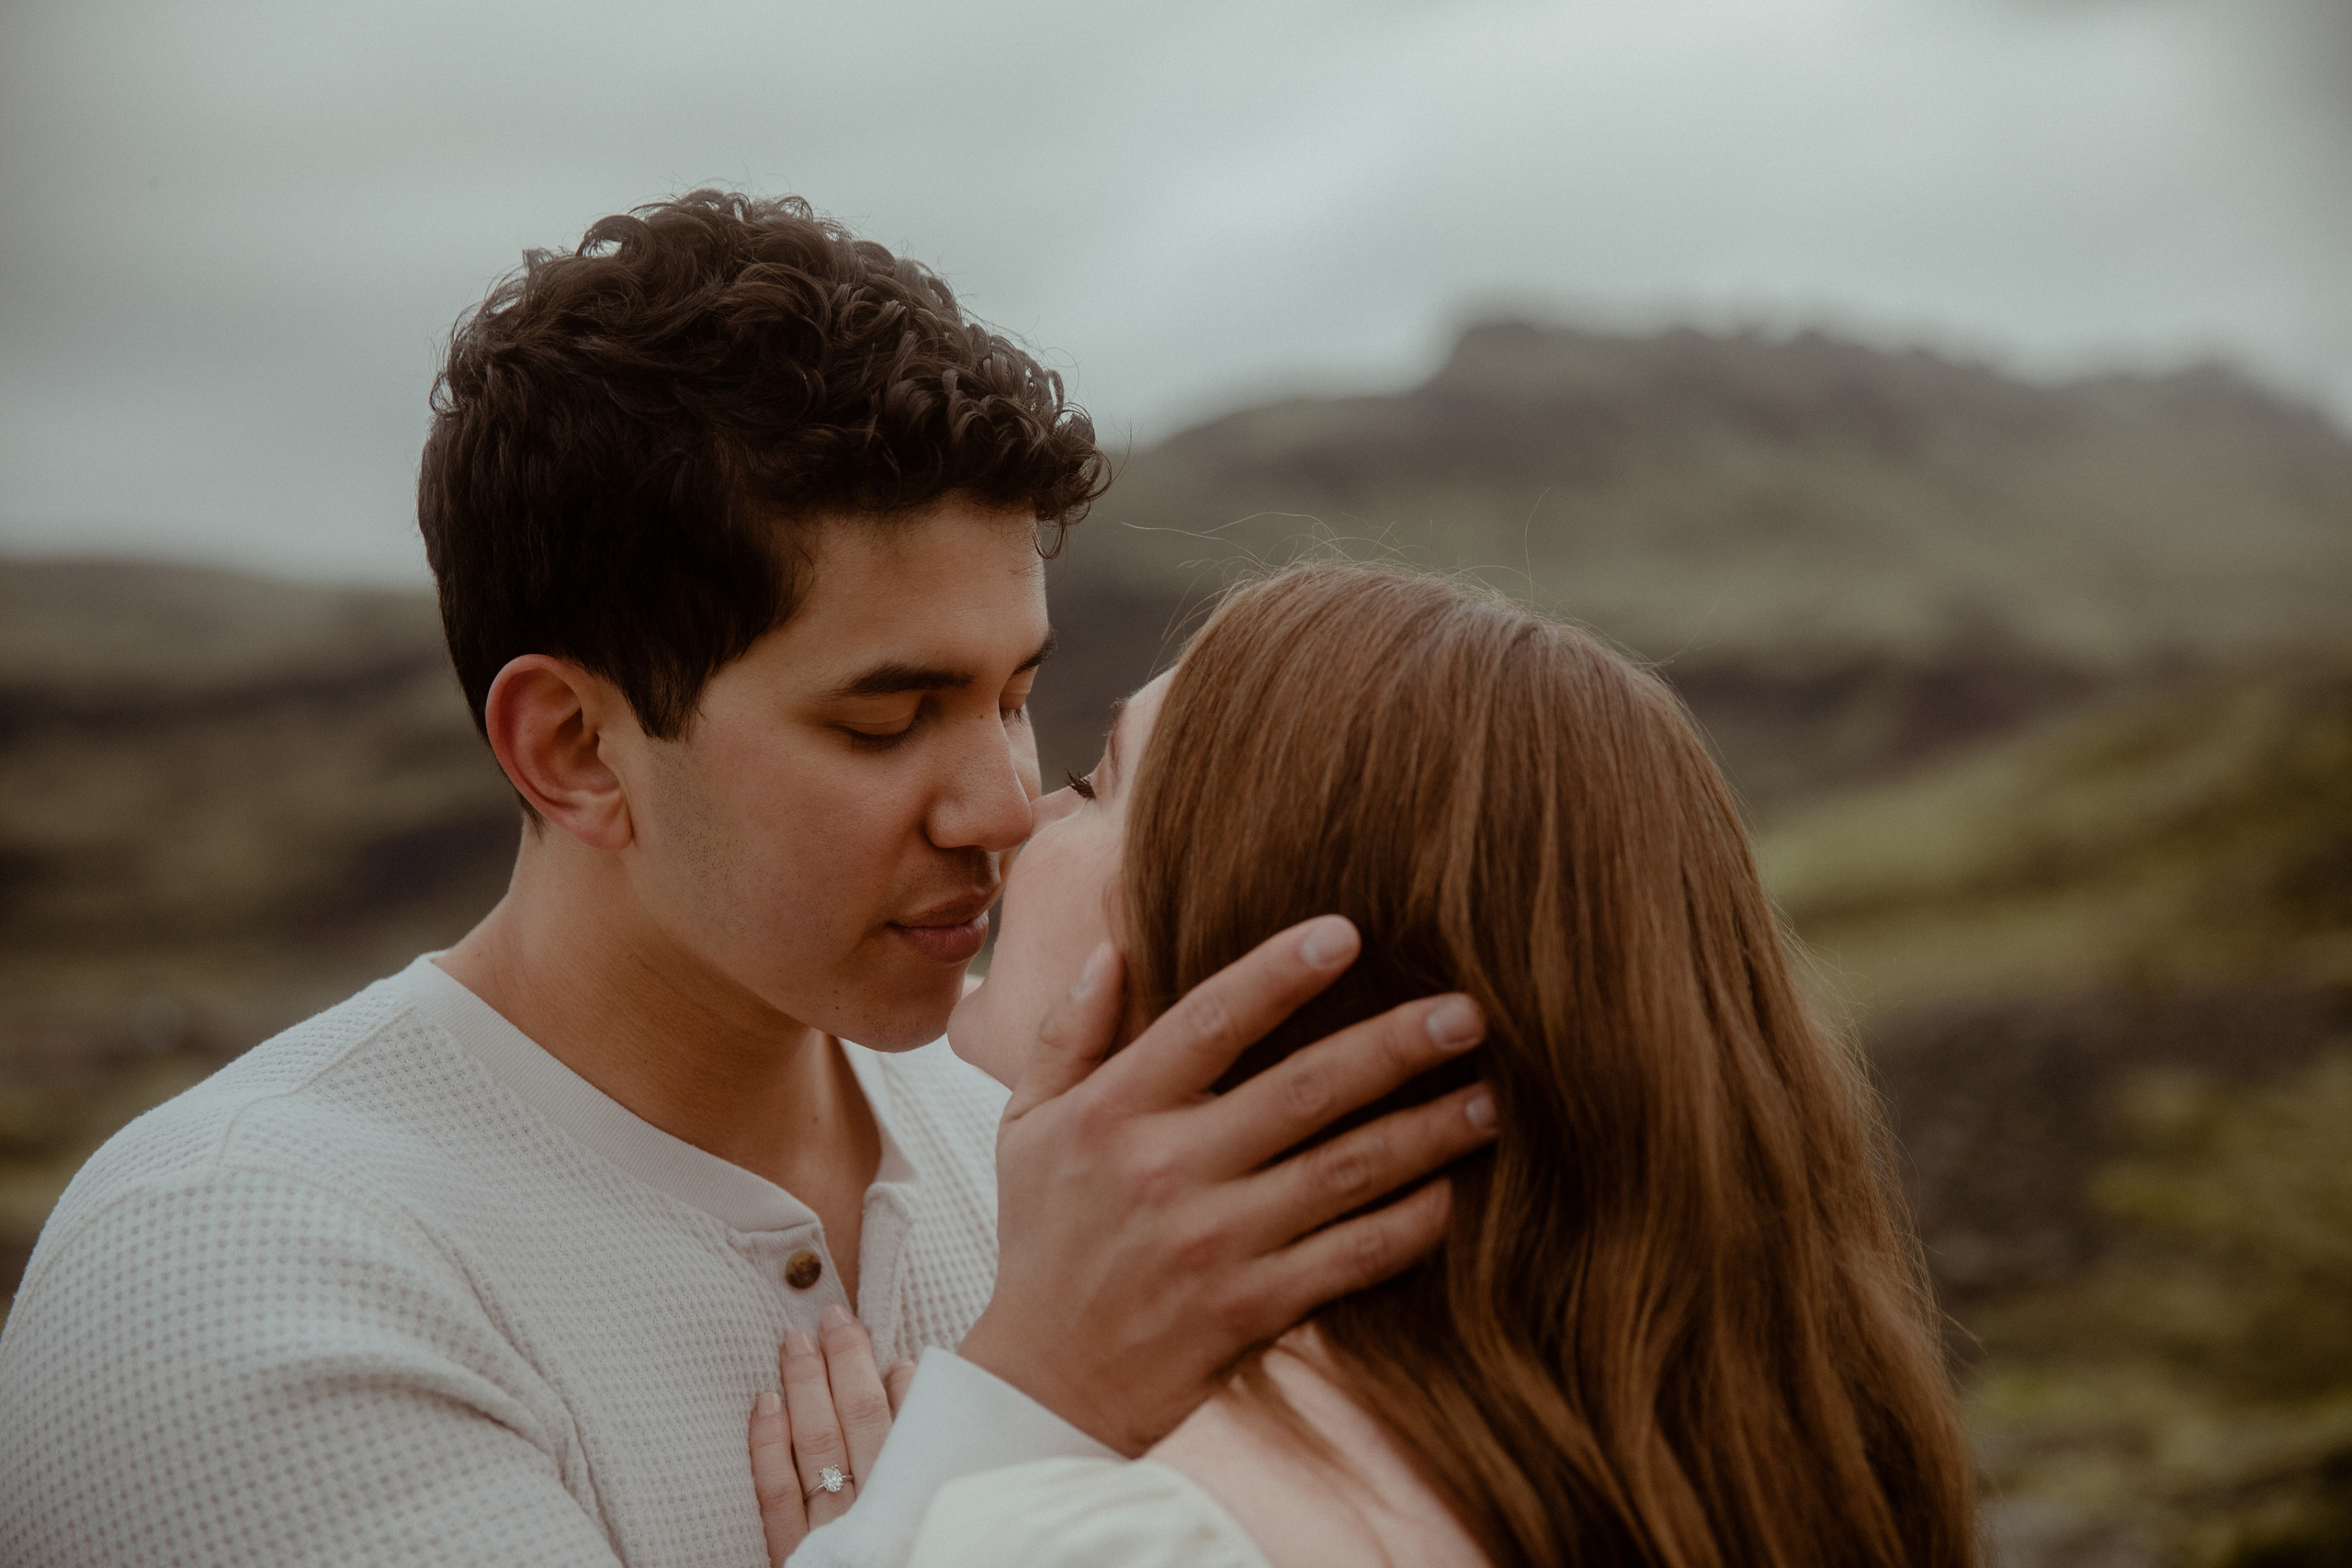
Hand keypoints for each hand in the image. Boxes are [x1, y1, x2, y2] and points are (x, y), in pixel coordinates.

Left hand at [749, 1304, 916, 1565]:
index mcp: (914, 1504)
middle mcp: (875, 1515)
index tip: (898, 1351)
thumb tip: (935, 1413)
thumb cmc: (915, 1558)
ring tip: (797, 1339)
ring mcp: (829, 1535)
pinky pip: (774, 1496)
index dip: (899, 1387)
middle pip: (860, 1423)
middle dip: (846, 1364)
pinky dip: (767, 1446)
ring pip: (817, 1447)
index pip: (907, 1432)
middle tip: (834, 1314)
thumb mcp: (944, 1525)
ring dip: (808, 1387)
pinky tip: (764, 1404)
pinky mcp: (791, 1559)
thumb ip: (939, 1478)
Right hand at [956, 915, 1495, 1455]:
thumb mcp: (1025, 1126)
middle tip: (1468, 1014)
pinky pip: (1351, 1258)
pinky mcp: (1251, 1309)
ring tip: (1488, 1100)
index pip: (1206, 1022)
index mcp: (1112, 1112)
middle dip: (1395, 1046)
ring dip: (1427, 1133)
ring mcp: (1215, 1244)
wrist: (1044, 1385)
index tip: (1346, 933)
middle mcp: (1166, 1170)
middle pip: (1302, 1091)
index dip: (1278, 974)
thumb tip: (1110, 951)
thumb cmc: (1045, 1238)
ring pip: (1344, 1172)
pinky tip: (1455, 1194)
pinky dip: (1409, 1226)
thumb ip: (1066, 1034)